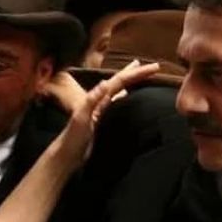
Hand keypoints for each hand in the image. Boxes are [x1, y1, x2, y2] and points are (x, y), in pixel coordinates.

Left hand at [44, 60, 161, 165]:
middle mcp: (99, 100)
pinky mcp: (102, 119)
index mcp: (97, 98)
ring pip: (119, 90)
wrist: (66, 155)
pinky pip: (116, 103)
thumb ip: (91, 100)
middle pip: (121, 82)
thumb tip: (106, 82)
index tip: (155, 67)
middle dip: (136, 73)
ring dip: (129, 81)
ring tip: (139, 73)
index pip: (120, 81)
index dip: (137, 73)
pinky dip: (124, 96)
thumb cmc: (72, 138)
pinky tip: (127, 95)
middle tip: (154, 66)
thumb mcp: (81, 118)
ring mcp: (101, 109)